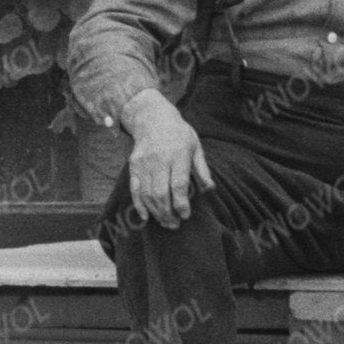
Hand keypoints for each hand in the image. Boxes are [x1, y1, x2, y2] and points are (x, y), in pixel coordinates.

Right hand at [121, 100, 208, 224]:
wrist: (153, 119)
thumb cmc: (179, 135)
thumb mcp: (196, 146)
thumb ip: (202, 169)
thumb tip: (210, 189)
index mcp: (178, 155)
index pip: (178, 185)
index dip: (181, 204)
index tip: (185, 216)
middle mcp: (159, 160)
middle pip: (161, 193)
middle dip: (168, 213)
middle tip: (175, 225)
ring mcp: (144, 163)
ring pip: (147, 194)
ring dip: (156, 212)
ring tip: (165, 222)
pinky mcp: (133, 166)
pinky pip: (135, 189)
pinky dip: (139, 205)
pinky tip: (147, 217)